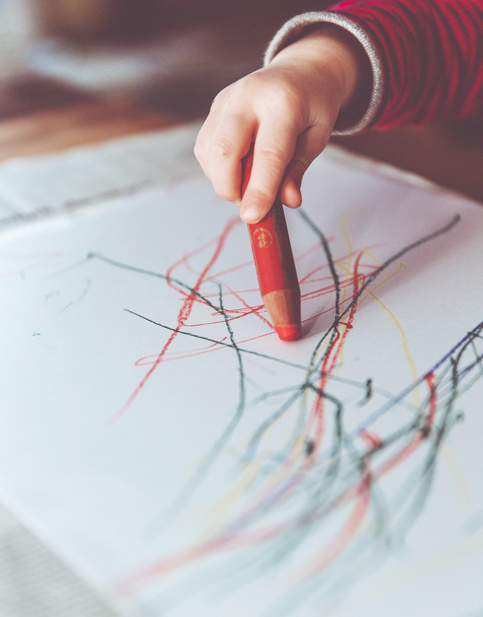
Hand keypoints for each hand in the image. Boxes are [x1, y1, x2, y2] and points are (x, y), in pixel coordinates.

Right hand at [195, 25, 369, 222]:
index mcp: (283, 102)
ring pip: (209, 153)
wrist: (301, 70)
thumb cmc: (312, 108)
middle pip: (224, 151)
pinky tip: (238, 168)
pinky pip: (205, 148)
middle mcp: (248, 96)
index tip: (252, 217)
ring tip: (249, 183)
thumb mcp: (317, 137)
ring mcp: (226, 99)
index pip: (268, 154)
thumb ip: (297, 170)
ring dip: (224, 181)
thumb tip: (287, 202)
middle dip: (230, 188)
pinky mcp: (214, 107)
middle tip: (249, 204)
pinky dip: (217, 169)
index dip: (259, 190)